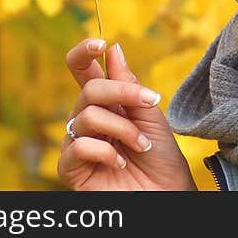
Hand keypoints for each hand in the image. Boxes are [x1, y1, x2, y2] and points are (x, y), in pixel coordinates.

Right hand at [57, 38, 197, 190]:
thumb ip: (129, 84)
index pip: (83, 70)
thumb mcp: (150, 113)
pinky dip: (106, 152)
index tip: (101, 44)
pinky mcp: (70, 168)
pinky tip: (120, 163)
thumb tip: (113, 48)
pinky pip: (77, 145)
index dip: (84, 52)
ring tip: (141, 145)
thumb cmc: (160, 156)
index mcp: (104, 102)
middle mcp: (86, 118)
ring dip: (123, 129)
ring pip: (87, 116)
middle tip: (150, 102)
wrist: (167, 193)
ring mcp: (76, 142)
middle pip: (89, 89)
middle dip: (122, 92)